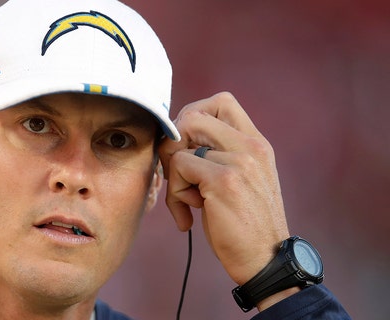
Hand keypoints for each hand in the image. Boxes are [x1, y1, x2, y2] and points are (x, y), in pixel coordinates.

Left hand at [158, 92, 289, 285]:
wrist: (265, 260)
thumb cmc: (245, 224)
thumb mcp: (240, 180)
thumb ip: (219, 155)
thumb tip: (177, 139)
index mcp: (256, 143)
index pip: (221, 102)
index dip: (192, 117)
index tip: (186, 147)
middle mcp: (251, 146)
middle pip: (193, 115)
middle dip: (173, 143)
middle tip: (178, 173)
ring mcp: (239, 160)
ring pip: (180, 145)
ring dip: (173, 175)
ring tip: (188, 200)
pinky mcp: (224, 180)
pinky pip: (179, 167)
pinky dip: (175, 194)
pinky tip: (190, 215)